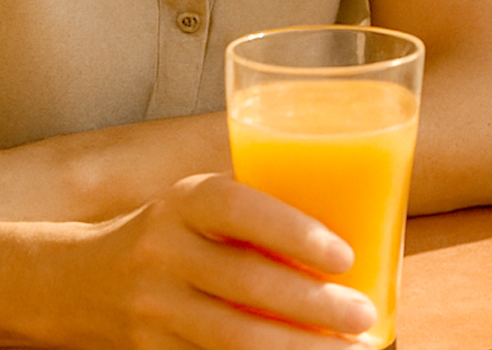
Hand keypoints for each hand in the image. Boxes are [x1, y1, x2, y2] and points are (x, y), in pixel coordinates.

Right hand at [59, 173, 375, 349]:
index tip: (344, 256)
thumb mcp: (202, 200)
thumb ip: (258, 208)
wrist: (84, 281)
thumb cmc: (177, 228)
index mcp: (187, 202)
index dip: (294, 232)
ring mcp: (156, 311)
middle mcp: (166, 254)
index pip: (241, 210)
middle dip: (313, 306)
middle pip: (246, 286)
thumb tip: (356, 213)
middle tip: (362, 315)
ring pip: (235, 340)